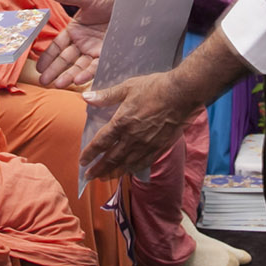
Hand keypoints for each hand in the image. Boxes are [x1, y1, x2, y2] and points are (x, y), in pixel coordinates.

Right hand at [35, 0, 113, 87]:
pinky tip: (78, 80)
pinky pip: (95, 67)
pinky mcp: (107, 55)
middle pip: (66, 59)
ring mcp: (95, 50)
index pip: (57, 46)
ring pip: (78, 66)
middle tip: (44, 81)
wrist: (133, 3)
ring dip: (68, 76)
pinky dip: (87, 74)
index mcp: (75, 30)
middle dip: (54, 71)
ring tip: (57, 84)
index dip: (48, 57)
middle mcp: (83, 42)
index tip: (38, 67)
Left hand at [78, 72, 195, 179]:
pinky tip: (128, 171)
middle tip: (89, 177)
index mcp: (122, 123)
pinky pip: (143, 163)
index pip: (101, 143)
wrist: (183, 94)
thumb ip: (106, 95)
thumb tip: (86, 97)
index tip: (82, 162)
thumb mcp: (127, 87)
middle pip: (111, 158)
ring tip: (104, 178)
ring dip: (114, 172)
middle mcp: (132, 138)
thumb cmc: (155, 87)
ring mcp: (147, 144)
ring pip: (126, 164)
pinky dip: (133, 169)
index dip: (90, 154)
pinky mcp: (159, 147)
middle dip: (99, 169)